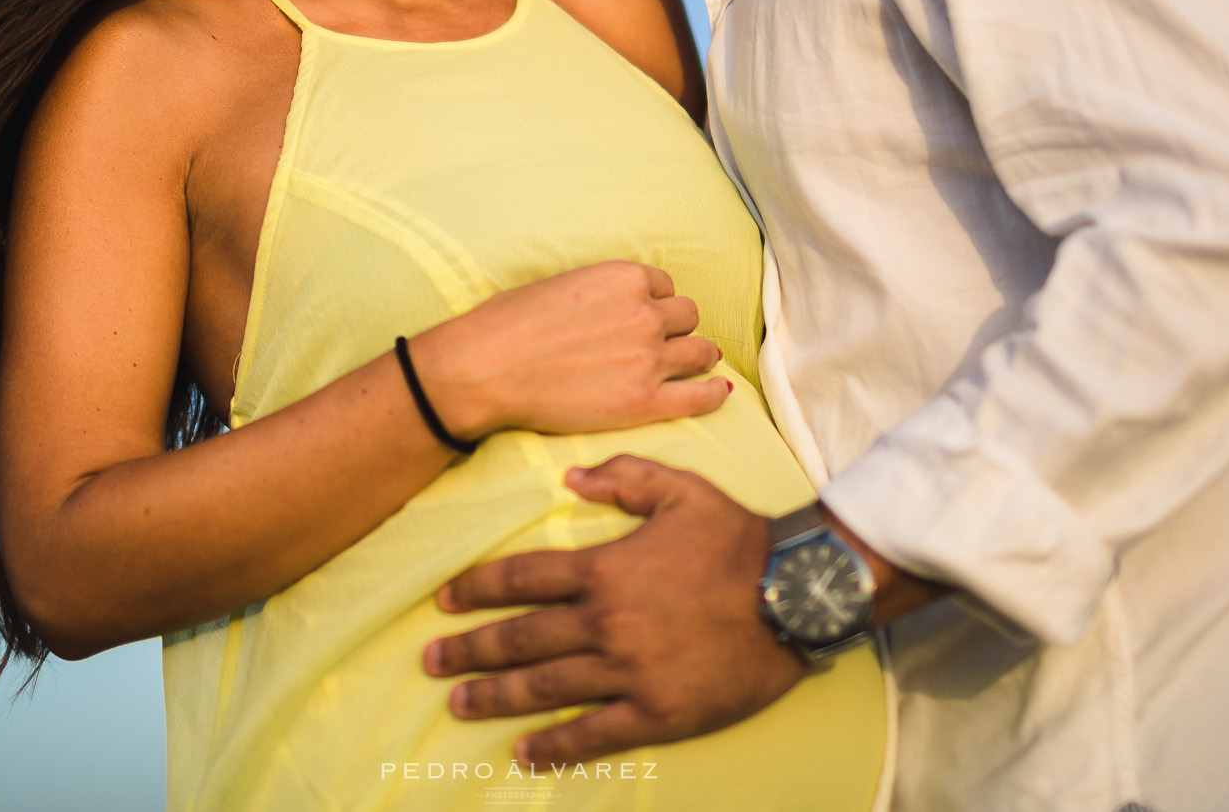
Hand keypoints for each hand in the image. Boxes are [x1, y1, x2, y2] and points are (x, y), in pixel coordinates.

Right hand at [408, 263, 727, 441]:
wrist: (485, 369)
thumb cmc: (507, 325)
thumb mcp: (560, 284)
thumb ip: (598, 294)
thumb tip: (606, 307)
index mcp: (624, 278)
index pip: (665, 287)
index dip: (656, 303)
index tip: (646, 317)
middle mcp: (645, 314)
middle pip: (687, 317)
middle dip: (676, 328)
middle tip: (661, 344)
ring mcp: (649, 358)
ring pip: (701, 351)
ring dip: (697, 357)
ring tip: (691, 365)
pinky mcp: (645, 402)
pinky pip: (700, 396)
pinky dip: (713, 394)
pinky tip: (718, 392)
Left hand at [421, 455, 804, 762]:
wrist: (797, 593)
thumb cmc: (738, 539)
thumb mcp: (681, 489)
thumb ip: (622, 476)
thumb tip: (570, 479)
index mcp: (604, 569)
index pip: (522, 578)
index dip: (477, 589)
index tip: (445, 601)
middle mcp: (605, 622)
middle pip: (520, 637)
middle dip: (470, 650)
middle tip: (432, 662)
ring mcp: (628, 672)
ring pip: (545, 687)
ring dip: (496, 697)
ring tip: (460, 704)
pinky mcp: (657, 712)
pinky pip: (595, 733)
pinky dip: (555, 746)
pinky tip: (524, 753)